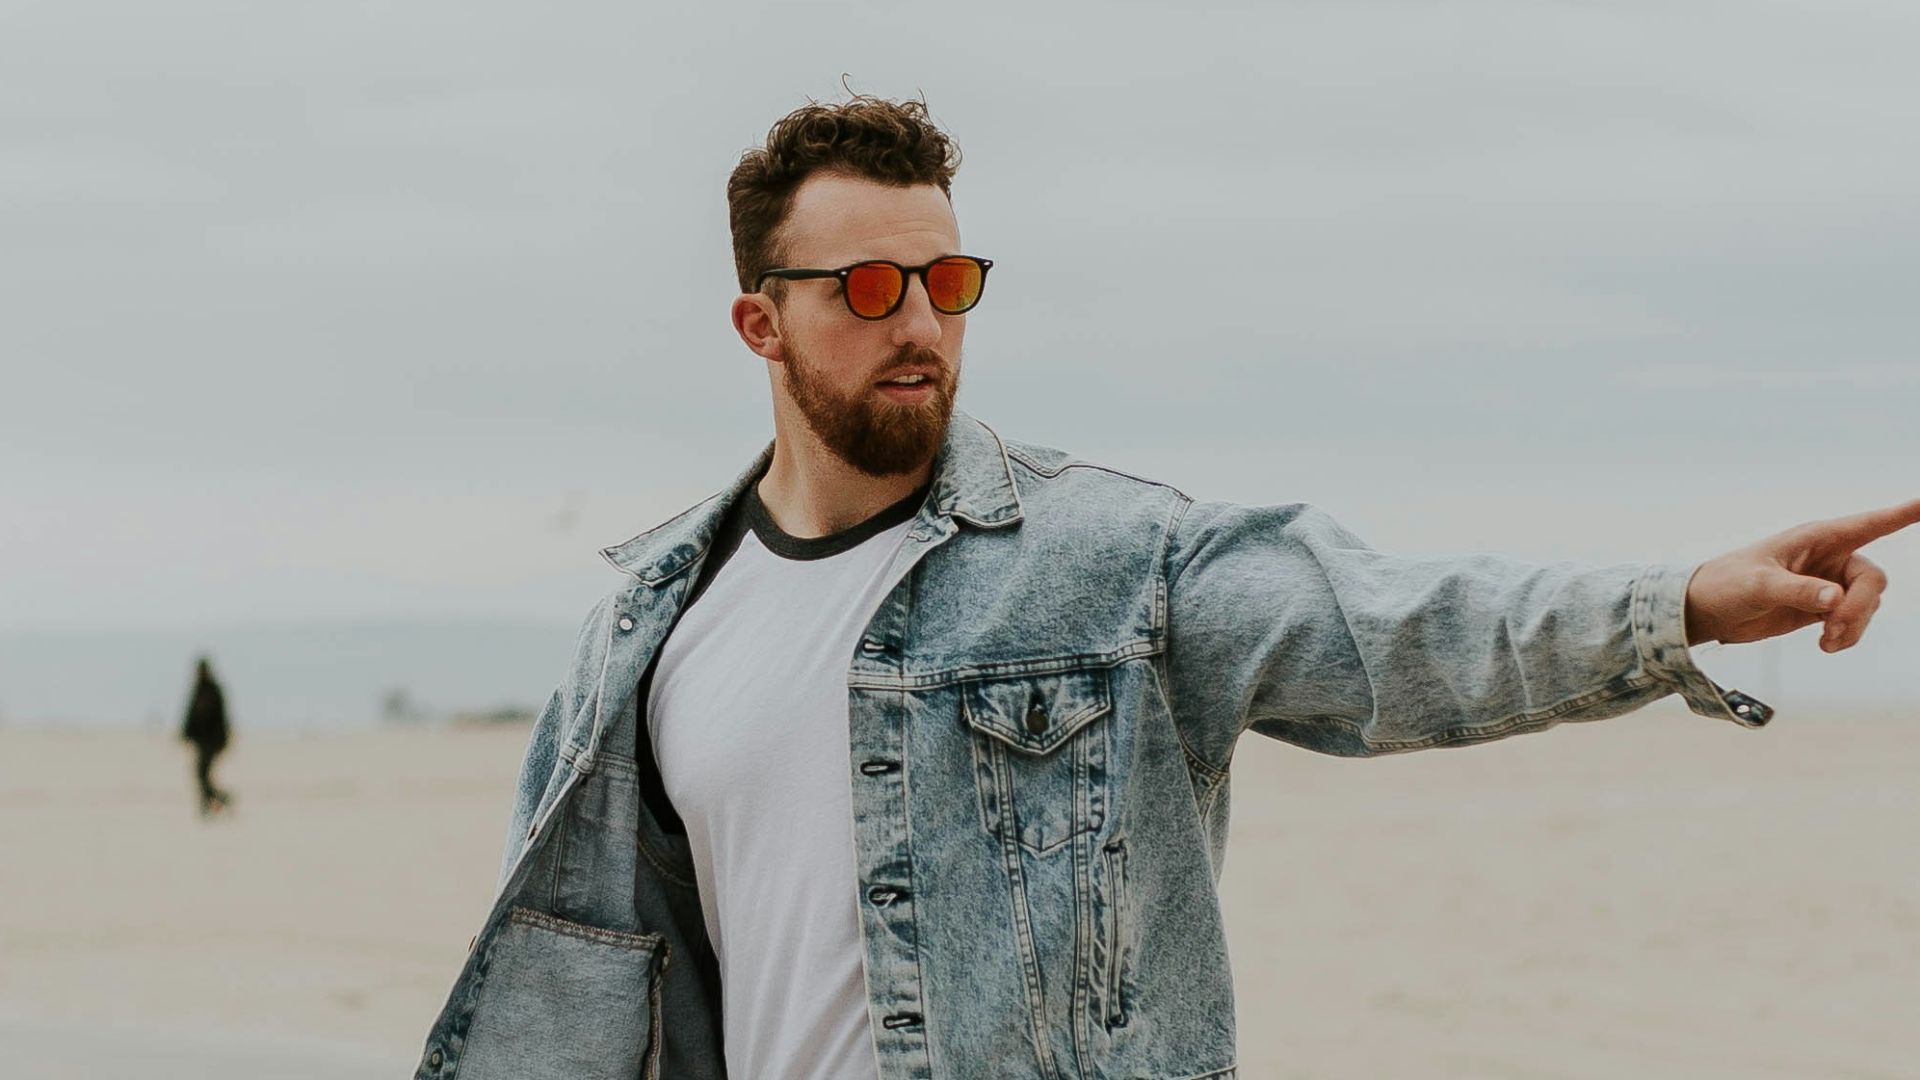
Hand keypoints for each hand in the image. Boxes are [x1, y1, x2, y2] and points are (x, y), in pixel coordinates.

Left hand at [1684, 497, 1919, 650]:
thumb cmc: (1727, 583)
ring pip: (1868, 603)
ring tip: (1825, 641)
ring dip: (1853, 625)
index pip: (1871, 524)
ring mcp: (1830, 583)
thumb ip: (1797, 590)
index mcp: (1816, 538)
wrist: (1709, 610)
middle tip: (1833, 629)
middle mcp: (1830, 557)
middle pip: (1873, 579)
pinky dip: (1847, 634)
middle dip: (1860, 607)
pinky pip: (1854, 620)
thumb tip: (1835, 599)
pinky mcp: (1824, 607)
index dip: (1905, 513)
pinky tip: (1827, 644)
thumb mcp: (1758, 585)